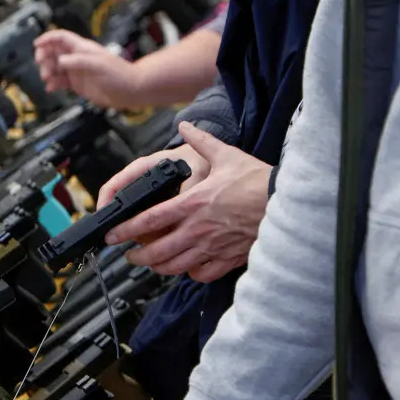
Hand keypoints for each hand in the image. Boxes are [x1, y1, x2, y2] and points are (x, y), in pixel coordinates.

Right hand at [32, 30, 140, 109]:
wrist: (129, 91)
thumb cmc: (118, 74)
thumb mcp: (97, 65)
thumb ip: (78, 61)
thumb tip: (60, 61)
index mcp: (82, 48)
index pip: (61, 38)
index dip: (48, 38)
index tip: (36, 45)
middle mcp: (77, 58)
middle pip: (54, 52)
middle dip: (45, 58)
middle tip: (42, 67)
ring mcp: (76, 71)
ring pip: (55, 68)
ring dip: (48, 72)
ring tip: (47, 79)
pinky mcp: (77, 84)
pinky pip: (60, 82)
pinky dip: (53, 84)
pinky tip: (51, 88)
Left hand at [102, 122, 272, 282]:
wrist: (287, 202)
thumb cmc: (258, 180)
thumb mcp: (227, 155)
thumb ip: (201, 141)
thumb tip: (186, 126)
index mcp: (193, 204)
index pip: (150, 220)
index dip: (126, 230)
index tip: (113, 235)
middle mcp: (198, 229)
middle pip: (157, 251)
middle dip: (136, 256)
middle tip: (128, 255)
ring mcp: (212, 246)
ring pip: (175, 266)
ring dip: (157, 267)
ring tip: (150, 264)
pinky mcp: (227, 258)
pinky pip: (201, 274)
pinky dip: (190, 273)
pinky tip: (186, 267)